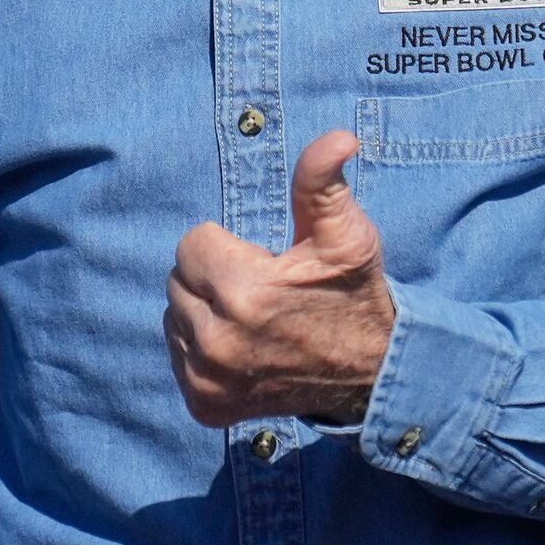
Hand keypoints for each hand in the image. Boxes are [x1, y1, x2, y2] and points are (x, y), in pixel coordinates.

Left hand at [167, 130, 392, 427]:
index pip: (191, 245)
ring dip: (203, 313)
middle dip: (213, 278)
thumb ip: (322, 184)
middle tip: (259, 291)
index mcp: (244, 292)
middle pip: (178, 280)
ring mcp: (207, 378)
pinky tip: (243, 349)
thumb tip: (337, 139)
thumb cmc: (353, 294)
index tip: (263, 263)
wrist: (370, 375)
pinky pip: (177, 357)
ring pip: (174, 318)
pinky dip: (201, 351)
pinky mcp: (204, 405)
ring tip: (251, 320)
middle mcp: (217, 341)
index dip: (227, 248)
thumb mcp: (345, 235)